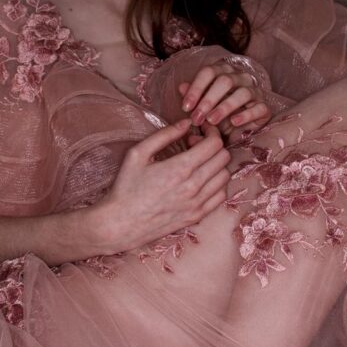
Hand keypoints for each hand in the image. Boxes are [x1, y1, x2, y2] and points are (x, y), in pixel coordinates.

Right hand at [96, 118, 230, 251]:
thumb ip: (164, 135)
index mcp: (180, 168)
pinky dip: (216, 183)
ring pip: (225, 176)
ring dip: (216, 164)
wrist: (121, 223)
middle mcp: (193, 186)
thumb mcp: (138, 154)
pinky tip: (201, 180)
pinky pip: (221, 195)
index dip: (211, 132)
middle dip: (213, 145)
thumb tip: (186, 123)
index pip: (214, 144)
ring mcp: (197, 203)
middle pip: (224, 158)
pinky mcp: (197, 216)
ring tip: (198, 163)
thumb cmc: (126, 187)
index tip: (201, 130)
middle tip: (196, 145)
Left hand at [178, 62, 271, 138]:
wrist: (239, 130)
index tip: (186, 107)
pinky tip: (234, 122)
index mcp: (223, 71)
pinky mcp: (264, 107)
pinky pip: (258, 108)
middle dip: (208, 100)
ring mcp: (254, 91)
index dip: (196, 88)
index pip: (209, 72)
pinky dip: (245, 115)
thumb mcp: (203, 106)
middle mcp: (240, 77)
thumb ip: (193, 96)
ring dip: (224, 107)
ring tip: (211, 121)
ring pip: (242, 93)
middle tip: (196, 118)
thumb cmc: (219, 114)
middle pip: (225, 81)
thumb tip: (181, 87)